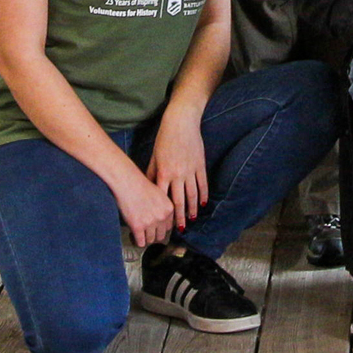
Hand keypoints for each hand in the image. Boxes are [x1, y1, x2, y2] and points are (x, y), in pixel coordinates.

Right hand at [112, 168, 177, 246]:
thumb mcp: (160, 194)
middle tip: (146, 232)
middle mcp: (162, 216)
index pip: (169, 227)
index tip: (154, 228)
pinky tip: (133, 235)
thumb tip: (161, 221)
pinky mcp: (138, 227)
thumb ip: (163, 208)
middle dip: (153, 235)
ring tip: (138, 233)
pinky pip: (140, 242)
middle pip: (161, 236)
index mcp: (169, 208)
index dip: (160, 228)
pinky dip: (136, 241)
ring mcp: (150, 222)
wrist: (127, 182)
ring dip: (144, 238)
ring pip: (150, 240)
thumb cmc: (140, 185)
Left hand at [147, 114, 209, 231]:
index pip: (163, 198)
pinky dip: (203, 195)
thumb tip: (149, 188)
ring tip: (192, 219)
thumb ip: (152, 173)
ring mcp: (191, 170)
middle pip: (179, 200)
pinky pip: (202, 183)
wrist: (181, 122)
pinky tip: (202, 204)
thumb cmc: (164, 138)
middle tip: (179, 229)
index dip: (164, 211)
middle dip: (179, 217)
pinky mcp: (200, 165)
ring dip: (192, 209)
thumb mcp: (154, 156)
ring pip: (192, 194)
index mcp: (164, 173)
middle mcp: (178, 174)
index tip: (164, 222)